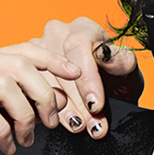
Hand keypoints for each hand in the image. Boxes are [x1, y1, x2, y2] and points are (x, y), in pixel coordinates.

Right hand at [0, 43, 79, 154]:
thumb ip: (16, 108)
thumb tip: (56, 103)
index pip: (21, 51)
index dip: (52, 60)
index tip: (76, 76)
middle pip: (20, 64)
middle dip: (46, 93)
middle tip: (52, 122)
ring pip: (6, 84)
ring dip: (26, 116)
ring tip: (26, 139)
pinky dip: (4, 131)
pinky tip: (6, 146)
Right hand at [38, 17, 143, 138]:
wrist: (105, 97)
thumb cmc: (116, 82)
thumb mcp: (127, 74)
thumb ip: (122, 62)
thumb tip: (106, 54)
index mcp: (83, 28)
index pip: (77, 47)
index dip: (86, 79)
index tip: (96, 104)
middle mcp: (57, 33)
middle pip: (58, 65)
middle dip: (77, 102)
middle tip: (92, 124)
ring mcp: (37, 50)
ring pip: (41, 80)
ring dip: (62, 109)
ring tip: (80, 126)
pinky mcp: (26, 69)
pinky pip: (30, 90)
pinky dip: (45, 111)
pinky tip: (60, 122)